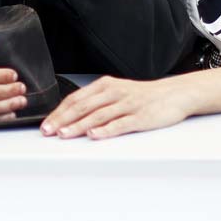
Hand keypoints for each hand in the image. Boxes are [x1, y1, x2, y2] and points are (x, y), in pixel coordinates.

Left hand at [41, 75, 191, 138]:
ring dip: (79, 126)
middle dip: (63, 120)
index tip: (46, 123)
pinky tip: (94, 134)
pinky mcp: (140, 117)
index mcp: (105, 85)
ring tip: (65, 134)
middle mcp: (114, 93)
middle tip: (48, 131)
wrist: (175, 94)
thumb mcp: (117, 92)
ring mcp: (127, 105)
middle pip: (83, 106)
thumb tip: (71, 115)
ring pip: (98, 115)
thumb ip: (96, 102)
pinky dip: (106, 129)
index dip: (59, 112)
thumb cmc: (143, 96)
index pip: (76, 98)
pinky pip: (120, 123)